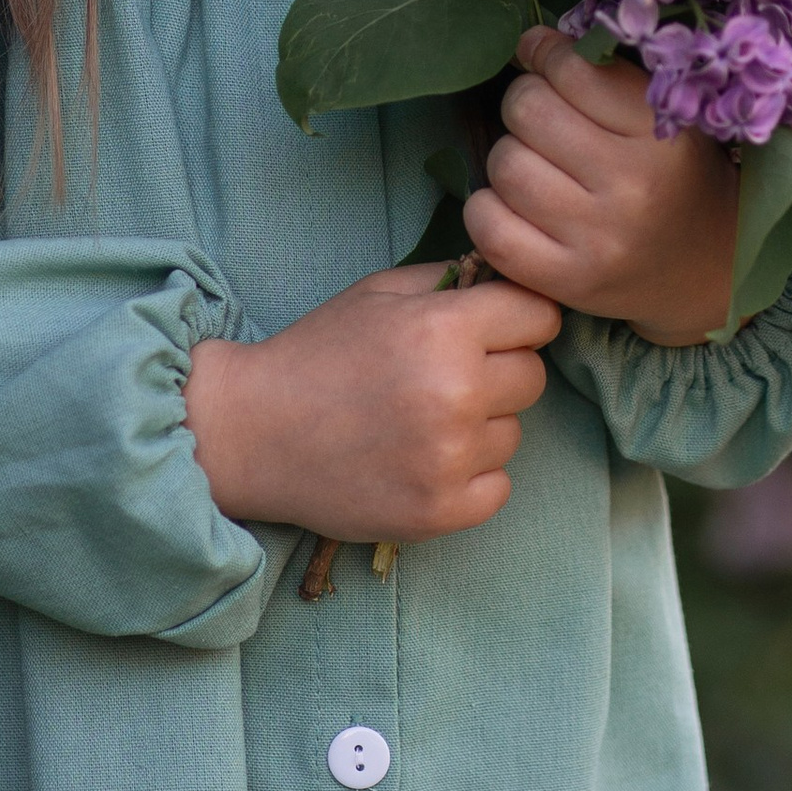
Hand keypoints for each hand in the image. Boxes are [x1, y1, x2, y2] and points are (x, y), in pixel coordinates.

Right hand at [185, 262, 556, 542]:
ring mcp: (449, 458)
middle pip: (532, 376)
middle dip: (498, 371)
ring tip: (420, 422)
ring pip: (513, 433)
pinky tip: (424, 461)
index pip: (539, 316)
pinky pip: (499, 487)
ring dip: (480, 427)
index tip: (493, 329)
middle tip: (444, 377)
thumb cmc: (317, 354)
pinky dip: (470, 477)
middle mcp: (455, 393)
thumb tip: (508, 279)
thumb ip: (450, 278)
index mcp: (442, 329)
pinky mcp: (441, 511)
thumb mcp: (378, 293)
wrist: (252, 432)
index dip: (517, 318)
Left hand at [465, 30, 737, 344]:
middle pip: (528, 111)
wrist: (707, 266)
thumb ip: (602, 73)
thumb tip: (528, 42)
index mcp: (661, 134)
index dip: (550, 58)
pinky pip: (489, 228)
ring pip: (504, 165)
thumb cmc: (676, 176)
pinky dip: (488, 208)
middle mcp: (633, 188)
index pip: (572, 69)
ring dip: (509, 158)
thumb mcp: (660, 115)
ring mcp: (599, 240)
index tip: (551, 66)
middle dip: (526, 106)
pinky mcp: (569, 282)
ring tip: (537, 167)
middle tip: (544, 122)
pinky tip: (515, 206)